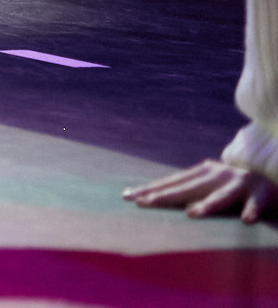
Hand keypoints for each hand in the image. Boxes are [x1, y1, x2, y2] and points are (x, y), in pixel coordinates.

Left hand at [124, 158, 277, 220]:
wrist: (269, 182)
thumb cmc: (232, 188)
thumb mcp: (208, 186)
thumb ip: (187, 192)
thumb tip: (152, 199)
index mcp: (201, 172)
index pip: (171, 182)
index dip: (150, 189)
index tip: (127, 197)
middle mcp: (217, 174)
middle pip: (188, 187)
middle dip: (166, 196)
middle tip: (145, 203)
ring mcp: (239, 182)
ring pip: (222, 195)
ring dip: (208, 205)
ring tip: (193, 214)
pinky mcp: (262, 193)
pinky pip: (256, 204)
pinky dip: (251, 211)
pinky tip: (246, 220)